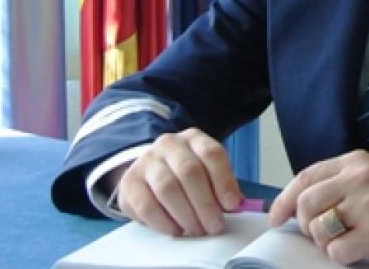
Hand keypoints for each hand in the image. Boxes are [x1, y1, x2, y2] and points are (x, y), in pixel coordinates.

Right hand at [116, 128, 242, 236]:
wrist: (150, 173)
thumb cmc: (187, 176)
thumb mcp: (208, 173)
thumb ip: (223, 186)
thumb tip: (238, 204)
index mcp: (194, 138)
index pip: (212, 154)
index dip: (224, 181)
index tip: (233, 205)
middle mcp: (169, 144)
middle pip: (189, 171)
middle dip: (205, 203)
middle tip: (215, 225)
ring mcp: (147, 161)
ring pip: (168, 188)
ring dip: (186, 215)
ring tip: (197, 230)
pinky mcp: (129, 182)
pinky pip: (146, 205)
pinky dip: (164, 222)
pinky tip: (176, 231)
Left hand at [268, 150, 368, 266]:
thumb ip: (337, 184)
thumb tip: (294, 206)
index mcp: (354, 162)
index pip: (305, 177)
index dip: (284, 200)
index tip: (276, 218)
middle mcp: (359, 178)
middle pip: (306, 204)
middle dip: (305, 225)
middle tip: (319, 235)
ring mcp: (368, 204)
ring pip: (318, 228)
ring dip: (325, 242)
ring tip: (343, 241)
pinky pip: (337, 250)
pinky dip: (341, 256)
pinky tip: (357, 250)